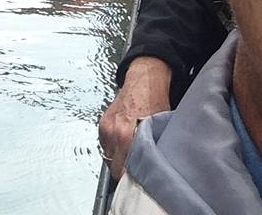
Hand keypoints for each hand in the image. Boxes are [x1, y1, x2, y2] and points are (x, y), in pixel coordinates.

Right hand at [98, 57, 171, 180]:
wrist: (144, 79)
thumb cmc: (154, 101)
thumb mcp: (158, 128)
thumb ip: (152, 149)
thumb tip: (154, 167)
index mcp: (128, 135)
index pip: (125, 170)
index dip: (133, 178)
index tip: (139, 181)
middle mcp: (114, 132)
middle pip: (115, 168)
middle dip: (124, 171)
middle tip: (136, 171)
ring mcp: (106, 128)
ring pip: (108, 157)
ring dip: (117, 159)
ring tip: (130, 154)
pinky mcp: (102, 123)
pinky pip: (105, 145)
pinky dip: (113, 147)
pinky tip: (124, 142)